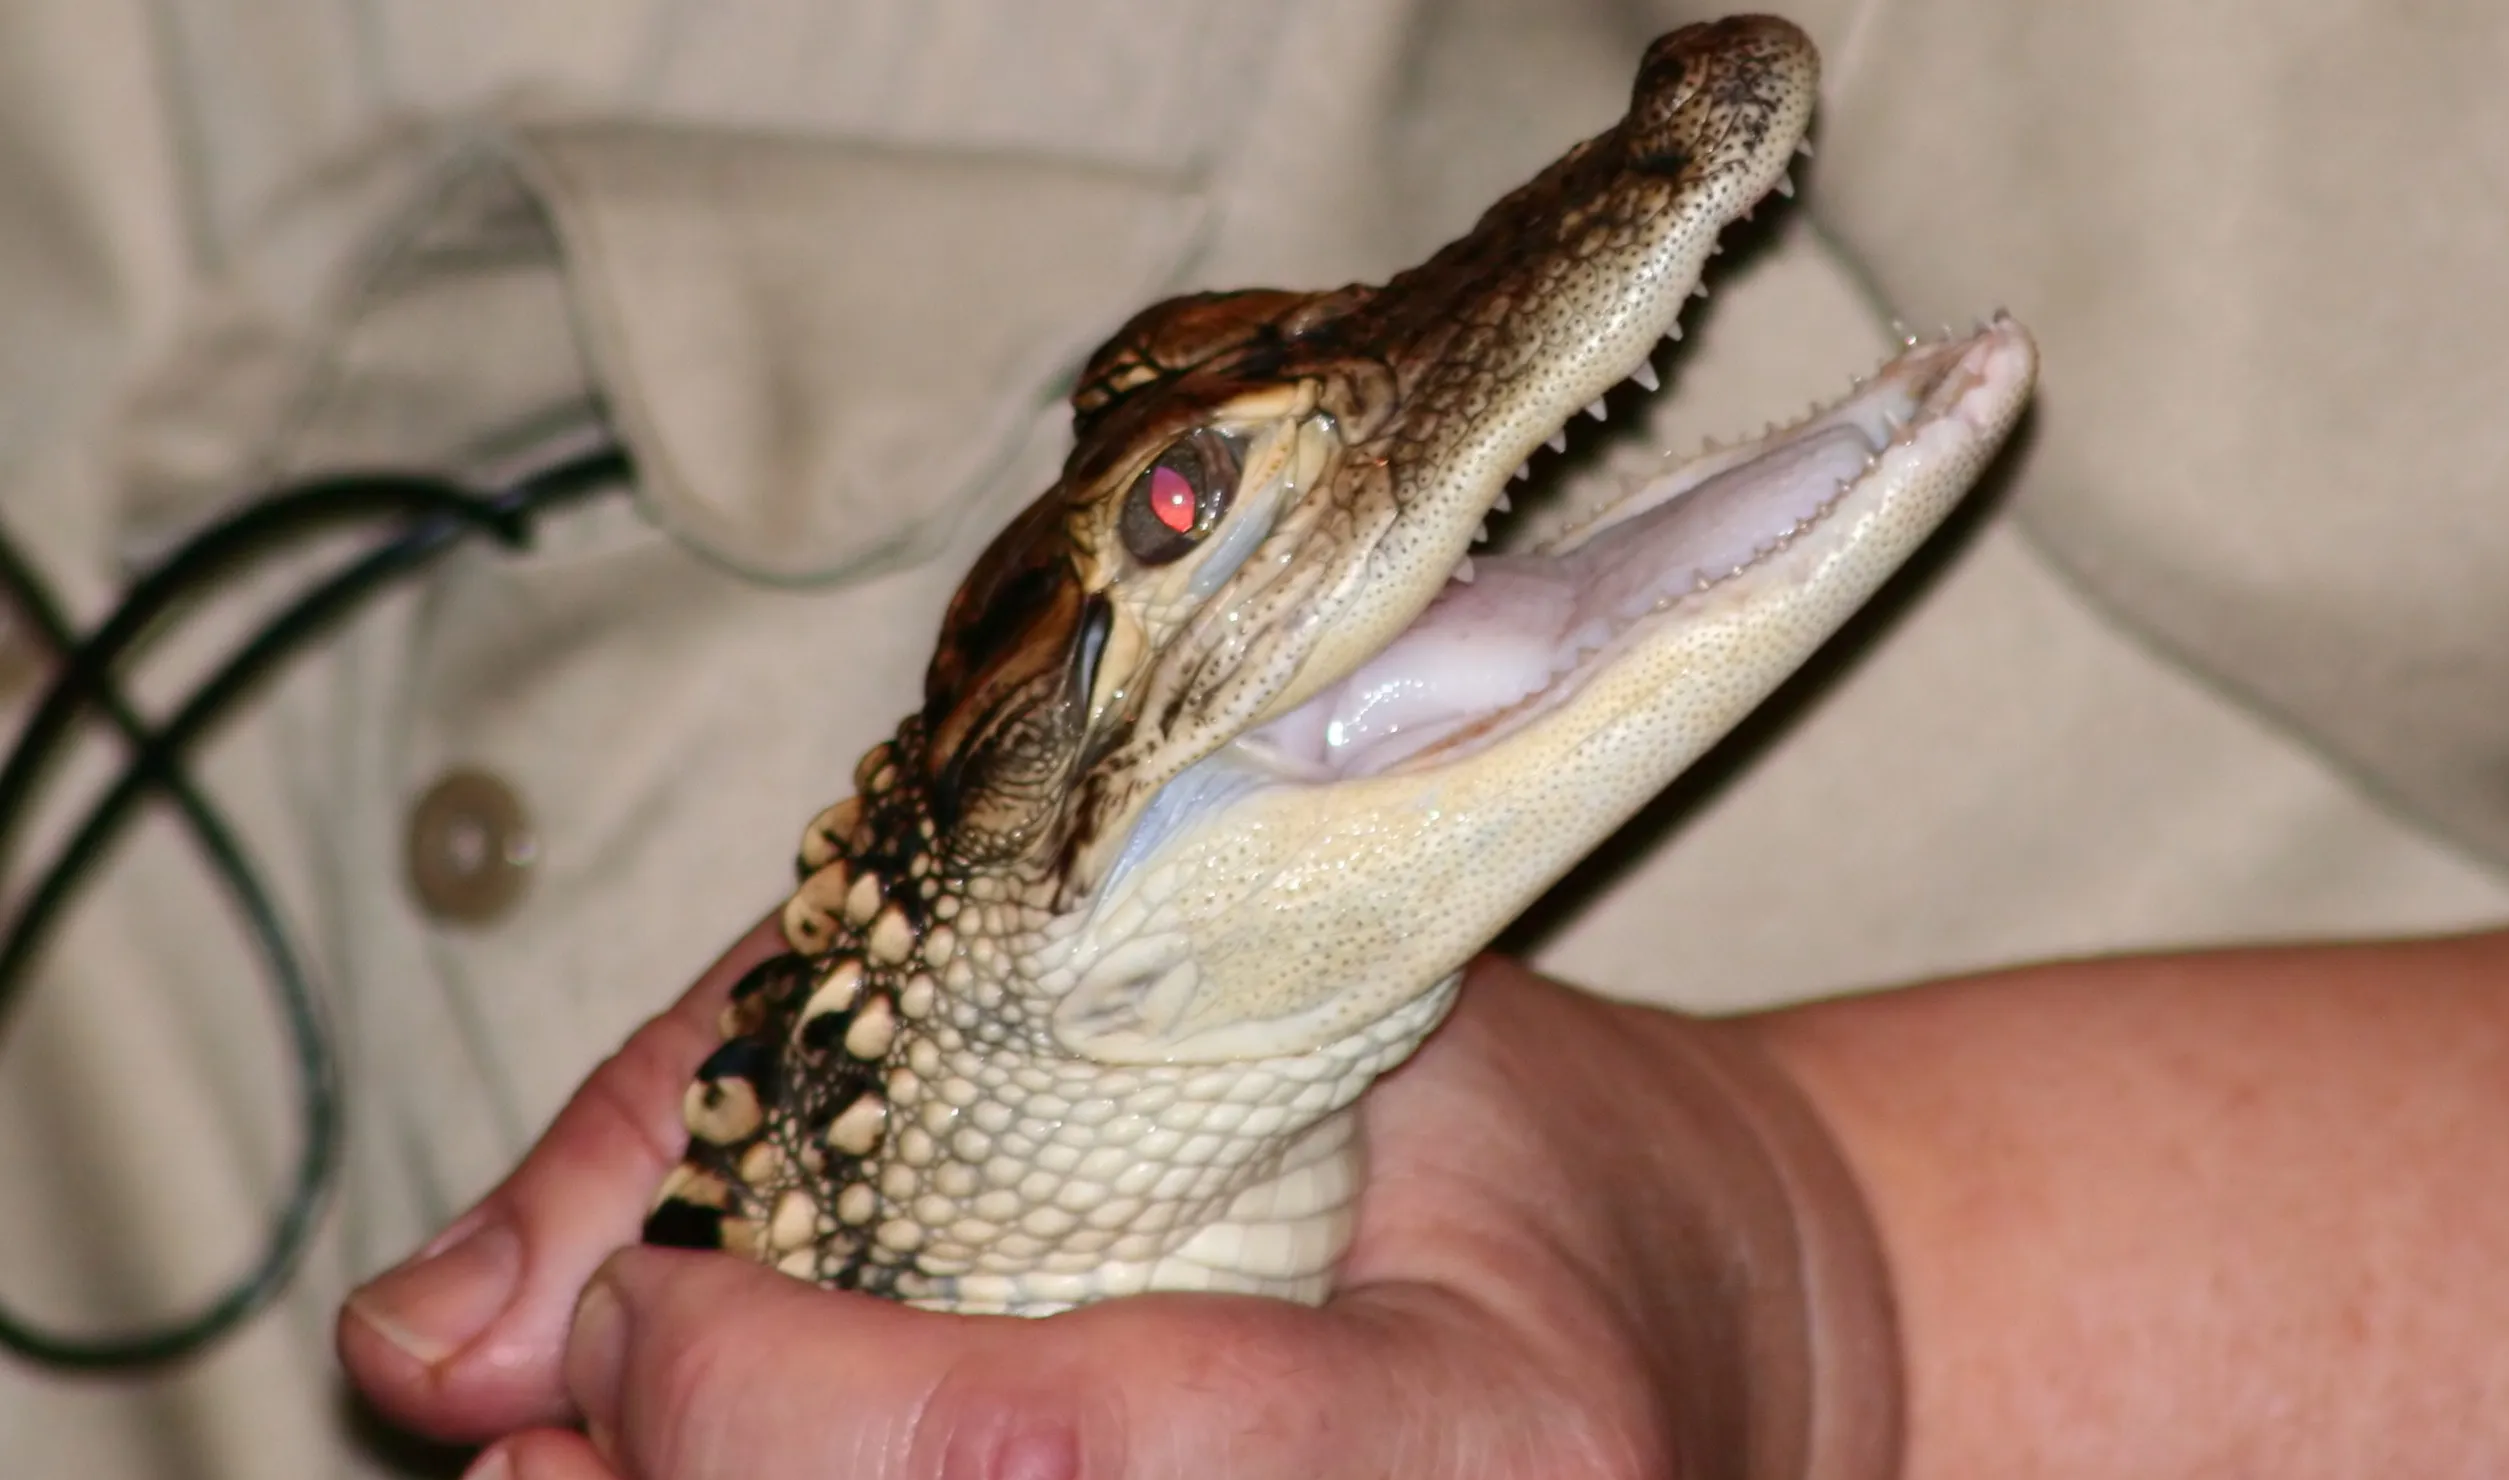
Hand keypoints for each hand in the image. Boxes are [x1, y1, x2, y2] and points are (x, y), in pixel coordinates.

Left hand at [338, 934, 1899, 1477]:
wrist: (1713, 1326)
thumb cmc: (1510, 1144)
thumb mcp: (1215, 1000)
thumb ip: (825, 1092)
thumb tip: (430, 1348)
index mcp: (1478, 1421)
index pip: (1048, 1457)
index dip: (770, 1402)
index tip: (658, 1302)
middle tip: (581, 1415)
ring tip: (655, 1444)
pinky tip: (758, 1474)